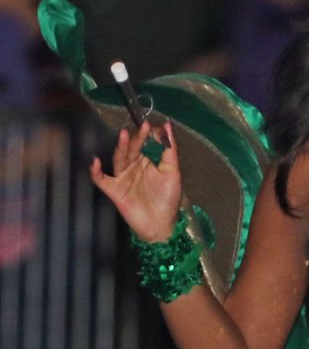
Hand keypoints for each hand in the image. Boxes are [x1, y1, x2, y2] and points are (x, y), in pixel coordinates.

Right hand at [90, 119, 182, 241]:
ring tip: (124, 135)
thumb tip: (168, 126)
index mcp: (146, 161)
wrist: (161, 225)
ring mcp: (122, 178)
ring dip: (120, 147)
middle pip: (131, 149)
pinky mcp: (114, 190)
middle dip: (136, 138)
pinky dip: (96, 171)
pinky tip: (95, 161)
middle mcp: (132, 167)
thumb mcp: (173, 171)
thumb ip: (170, 149)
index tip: (152, 124)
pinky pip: (102, 180)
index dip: (147, 134)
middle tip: (142, 126)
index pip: (143, 143)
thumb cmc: (168, 199)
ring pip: (119, 159)